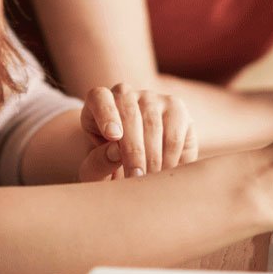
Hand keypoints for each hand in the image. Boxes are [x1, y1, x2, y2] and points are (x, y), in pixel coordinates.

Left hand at [79, 83, 196, 180]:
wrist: (136, 163)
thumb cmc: (107, 165)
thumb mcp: (95, 169)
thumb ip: (98, 162)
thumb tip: (115, 152)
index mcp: (98, 101)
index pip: (99, 97)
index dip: (106, 114)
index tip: (112, 136)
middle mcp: (126, 93)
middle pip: (130, 116)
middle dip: (133, 151)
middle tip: (135, 178)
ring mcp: (153, 98)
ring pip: (154, 126)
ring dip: (153, 158)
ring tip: (149, 180)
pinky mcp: (177, 110)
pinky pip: (175, 134)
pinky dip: (171, 158)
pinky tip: (164, 173)